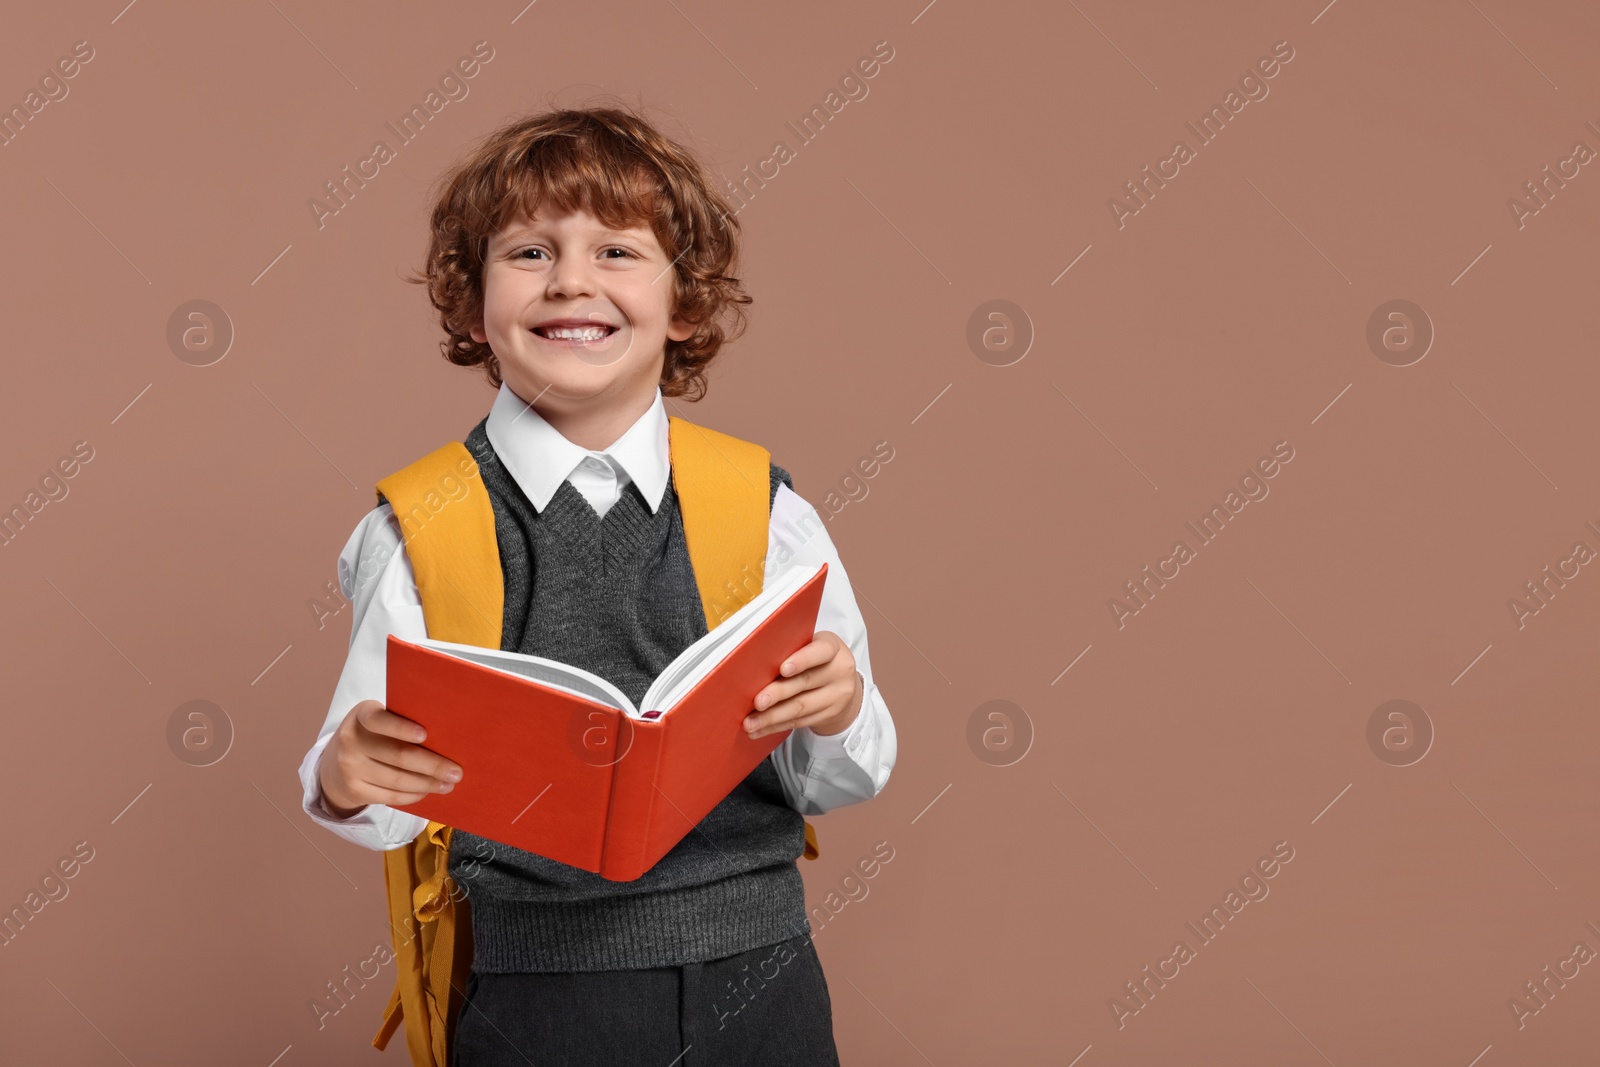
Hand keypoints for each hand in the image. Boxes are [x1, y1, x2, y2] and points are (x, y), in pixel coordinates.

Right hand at [317, 699, 463, 818]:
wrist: (335, 762)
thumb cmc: (374, 735)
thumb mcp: (380, 720)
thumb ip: (403, 721)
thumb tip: (447, 737)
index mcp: (361, 716)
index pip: (379, 720)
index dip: (401, 728)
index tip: (425, 735)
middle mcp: (350, 741)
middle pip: (397, 755)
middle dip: (431, 765)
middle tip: (456, 772)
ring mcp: (349, 768)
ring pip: (397, 780)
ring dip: (427, 784)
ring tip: (448, 784)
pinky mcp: (354, 790)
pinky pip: (390, 796)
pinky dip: (413, 795)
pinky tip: (428, 791)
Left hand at [746, 631, 862, 739]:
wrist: (843, 684)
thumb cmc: (816, 660)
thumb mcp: (811, 648)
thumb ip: (792, 651)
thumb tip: (754, 667)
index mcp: (832, 647)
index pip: (820, 651)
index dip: (801, 660)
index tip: (783, 669)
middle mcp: (839, 671)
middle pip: (805, 682)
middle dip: (778, 693)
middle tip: (757, 702)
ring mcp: (837, 696)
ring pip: (800, 707)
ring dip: (772, 717)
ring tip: (751, 723)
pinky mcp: (829, 715)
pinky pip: (799, 722)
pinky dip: (776, 726)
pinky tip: (760, 729)